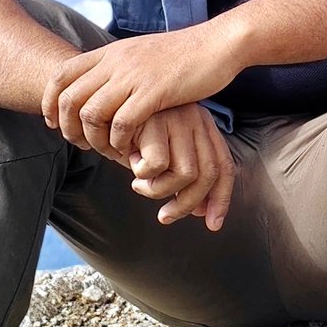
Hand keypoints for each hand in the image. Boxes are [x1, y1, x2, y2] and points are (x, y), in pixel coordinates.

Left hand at [43, 25, 240, 157]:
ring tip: (107, 150)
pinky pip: (122, 124)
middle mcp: (116, 62)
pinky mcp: (154, 92)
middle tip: (81, 145)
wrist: (217, 44)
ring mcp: (134, 76)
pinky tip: (129, 149)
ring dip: (94, 140)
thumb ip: (117, 67)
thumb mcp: (140, 54)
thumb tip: (98, 85)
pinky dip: (119, 142)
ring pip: (92, 114)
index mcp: (110, 52)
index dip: (50, 102)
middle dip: (68, 128)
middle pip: (69, 99)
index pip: (61, 75)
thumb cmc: (183, 55)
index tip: (55, 123)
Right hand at [128, 106, 237, 228]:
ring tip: (139, 183)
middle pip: (208, 174)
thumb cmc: (132, 133)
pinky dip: (142, 172)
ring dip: (158, 190)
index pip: (224, 166)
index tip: (213, 224)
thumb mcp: (162, 151)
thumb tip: (199, 211)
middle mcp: (196, 119)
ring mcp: (178, 118)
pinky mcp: (156, 119)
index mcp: (203, 125)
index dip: (221, 198)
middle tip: (165, 216)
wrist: (102, 102)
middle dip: (187, 204)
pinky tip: (129, 160)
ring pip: (186, 174)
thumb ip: (181, 176)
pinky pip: (157, 164)